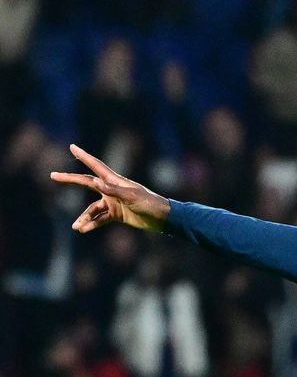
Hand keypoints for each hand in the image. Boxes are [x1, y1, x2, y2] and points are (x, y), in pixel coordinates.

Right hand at [50, 144, 170, 232]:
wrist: (162, 219)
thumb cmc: (149, 203)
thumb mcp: (131, 197)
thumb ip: (113, 190)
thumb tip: (95, 182)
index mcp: (115, 181)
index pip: (96, 166)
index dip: (84, 156)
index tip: (72, 146)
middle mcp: (112, 189)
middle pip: (87, 183)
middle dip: (70, 180)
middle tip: (53, 176)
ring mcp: (113, 202)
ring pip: (92, 208)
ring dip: (84, 217)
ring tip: (76, 227)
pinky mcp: (117, 214)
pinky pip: (100, 219)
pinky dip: (93, 224)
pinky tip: (85, 230)